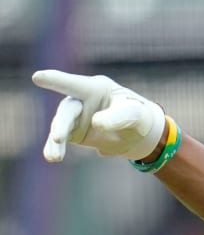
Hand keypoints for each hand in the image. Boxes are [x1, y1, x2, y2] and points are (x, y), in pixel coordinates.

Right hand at [32, 70, 165, 162]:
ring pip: (61, 126)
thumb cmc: (136, 115)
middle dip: (62, 124)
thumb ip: (117, 117)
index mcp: (95, 88)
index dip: (55, 80)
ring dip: (56, 141)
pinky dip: (55, 148)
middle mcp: (80, 100)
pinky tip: (52, 157)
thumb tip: (95, 123)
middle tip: (58, 138)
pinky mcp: (72, 132)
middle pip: (68, 110)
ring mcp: (74, 116)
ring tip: (54, 157)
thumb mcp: (134, 114)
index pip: (73, 84)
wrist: (135, 132)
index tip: (38, 77)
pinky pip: (60, 141)